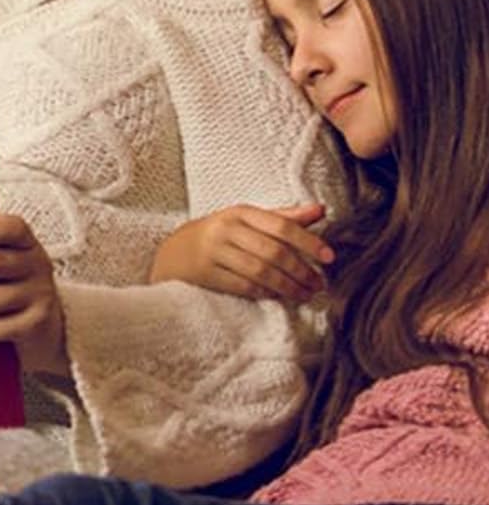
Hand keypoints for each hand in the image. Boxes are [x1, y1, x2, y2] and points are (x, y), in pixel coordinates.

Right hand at [149, 202, 331, 301]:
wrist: (175, 251)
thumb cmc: (220, 234)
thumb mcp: (247, 220)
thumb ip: (283, 217)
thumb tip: (321, 209)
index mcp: (240, 212)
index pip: (281, 226)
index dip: (309, 241)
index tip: (330, 257)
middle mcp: (226, 229)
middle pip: (273, 252)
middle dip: (301, 270)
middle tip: (319, 283)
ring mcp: (213, 252)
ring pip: (260, 271)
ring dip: (288, 286)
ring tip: (305, 294)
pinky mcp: (206, 273)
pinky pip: (243, 286)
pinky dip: (265, 292)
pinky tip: (278, 296)